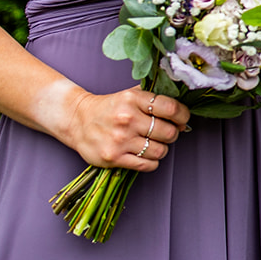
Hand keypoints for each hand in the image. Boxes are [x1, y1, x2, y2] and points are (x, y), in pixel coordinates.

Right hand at [63, 86, 189, 170]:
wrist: (77, 120)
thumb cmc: (109, 108)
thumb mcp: (129, 94)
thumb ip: (154, 98)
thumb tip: (182, 112)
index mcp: (133, 100)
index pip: (171, 108)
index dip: (183, 115)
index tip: (182, 119)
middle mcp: (127, 119)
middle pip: (168, 132)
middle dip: (172, 134)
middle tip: (166, 132)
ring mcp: (120, 139)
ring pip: (160, 151)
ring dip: (161, 149)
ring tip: (153, 143)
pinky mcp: (114, 157)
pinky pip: (147, 165)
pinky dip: (151, 162)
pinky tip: (144, 154)